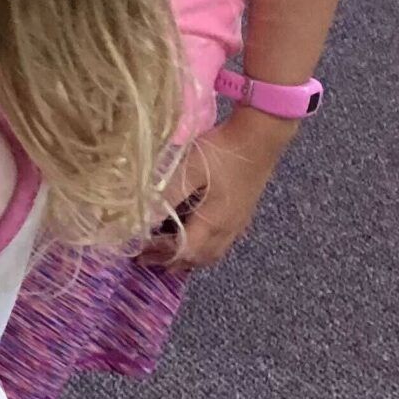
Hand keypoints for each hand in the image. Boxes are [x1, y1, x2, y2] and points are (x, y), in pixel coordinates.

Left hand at [142, 111, 292, 269]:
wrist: (260, 136)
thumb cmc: (222, 151)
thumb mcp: (189, 169)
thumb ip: (168, 194)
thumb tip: (144, 217)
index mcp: (214, 222)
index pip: (184, 251)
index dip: (161, 255)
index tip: (138, 253)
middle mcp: (228, 229)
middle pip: (199, 258)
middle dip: (173, 262)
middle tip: (148, 259)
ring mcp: (238, 222)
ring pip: (213, 253)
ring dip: (190, 259)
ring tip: (169, 257)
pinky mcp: (242, 213)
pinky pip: (222, 242)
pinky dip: (204, 249)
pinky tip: (196, 238)